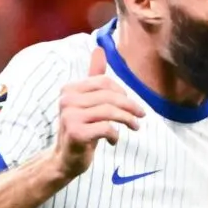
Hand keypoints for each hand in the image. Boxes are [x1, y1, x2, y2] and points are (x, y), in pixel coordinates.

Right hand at [55, 46, 144, 179]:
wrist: (65, 159)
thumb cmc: (81, 128)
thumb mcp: (87, 102)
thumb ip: (93, 77)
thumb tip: (99, 49)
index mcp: (70, 89)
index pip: (104, 82)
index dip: (122, 92)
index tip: (132, 105)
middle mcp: (67, 100)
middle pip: (109, 96)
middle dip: (130, 106)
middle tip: (141, 116)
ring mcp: (69, 116)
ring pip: (109, 111)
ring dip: (128, 120)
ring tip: (135, 127)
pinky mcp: (76, 133)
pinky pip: (106, 128)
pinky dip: (115, 134)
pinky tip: (113, 140)